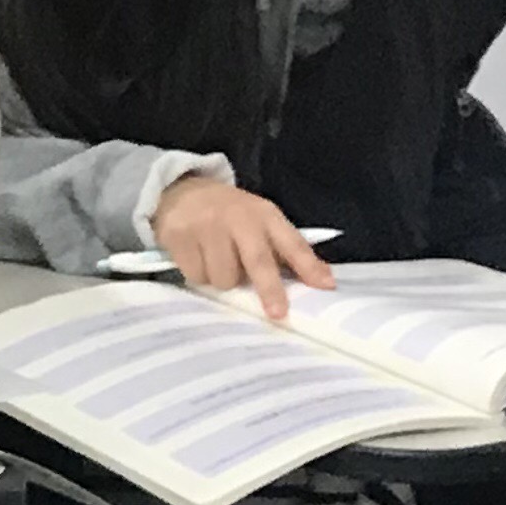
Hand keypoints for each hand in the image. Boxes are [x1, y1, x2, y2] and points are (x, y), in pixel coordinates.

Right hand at [150, 174, 337, 321]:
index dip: (308, 266)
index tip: (325, 286)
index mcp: (265, 215)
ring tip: (217, 263)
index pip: (292, 242)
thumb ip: (284, 249)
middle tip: (277, 313)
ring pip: (223, 278)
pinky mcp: (179, 237)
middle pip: (258, 261)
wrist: (182, 190)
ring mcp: (207, 227)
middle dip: (270, 290)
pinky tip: (198, 258)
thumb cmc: (230, 214)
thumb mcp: (260, 221)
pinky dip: (199, 274)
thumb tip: (321, 282)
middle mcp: (238, 218)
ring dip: (222, 280)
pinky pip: (196, 275)